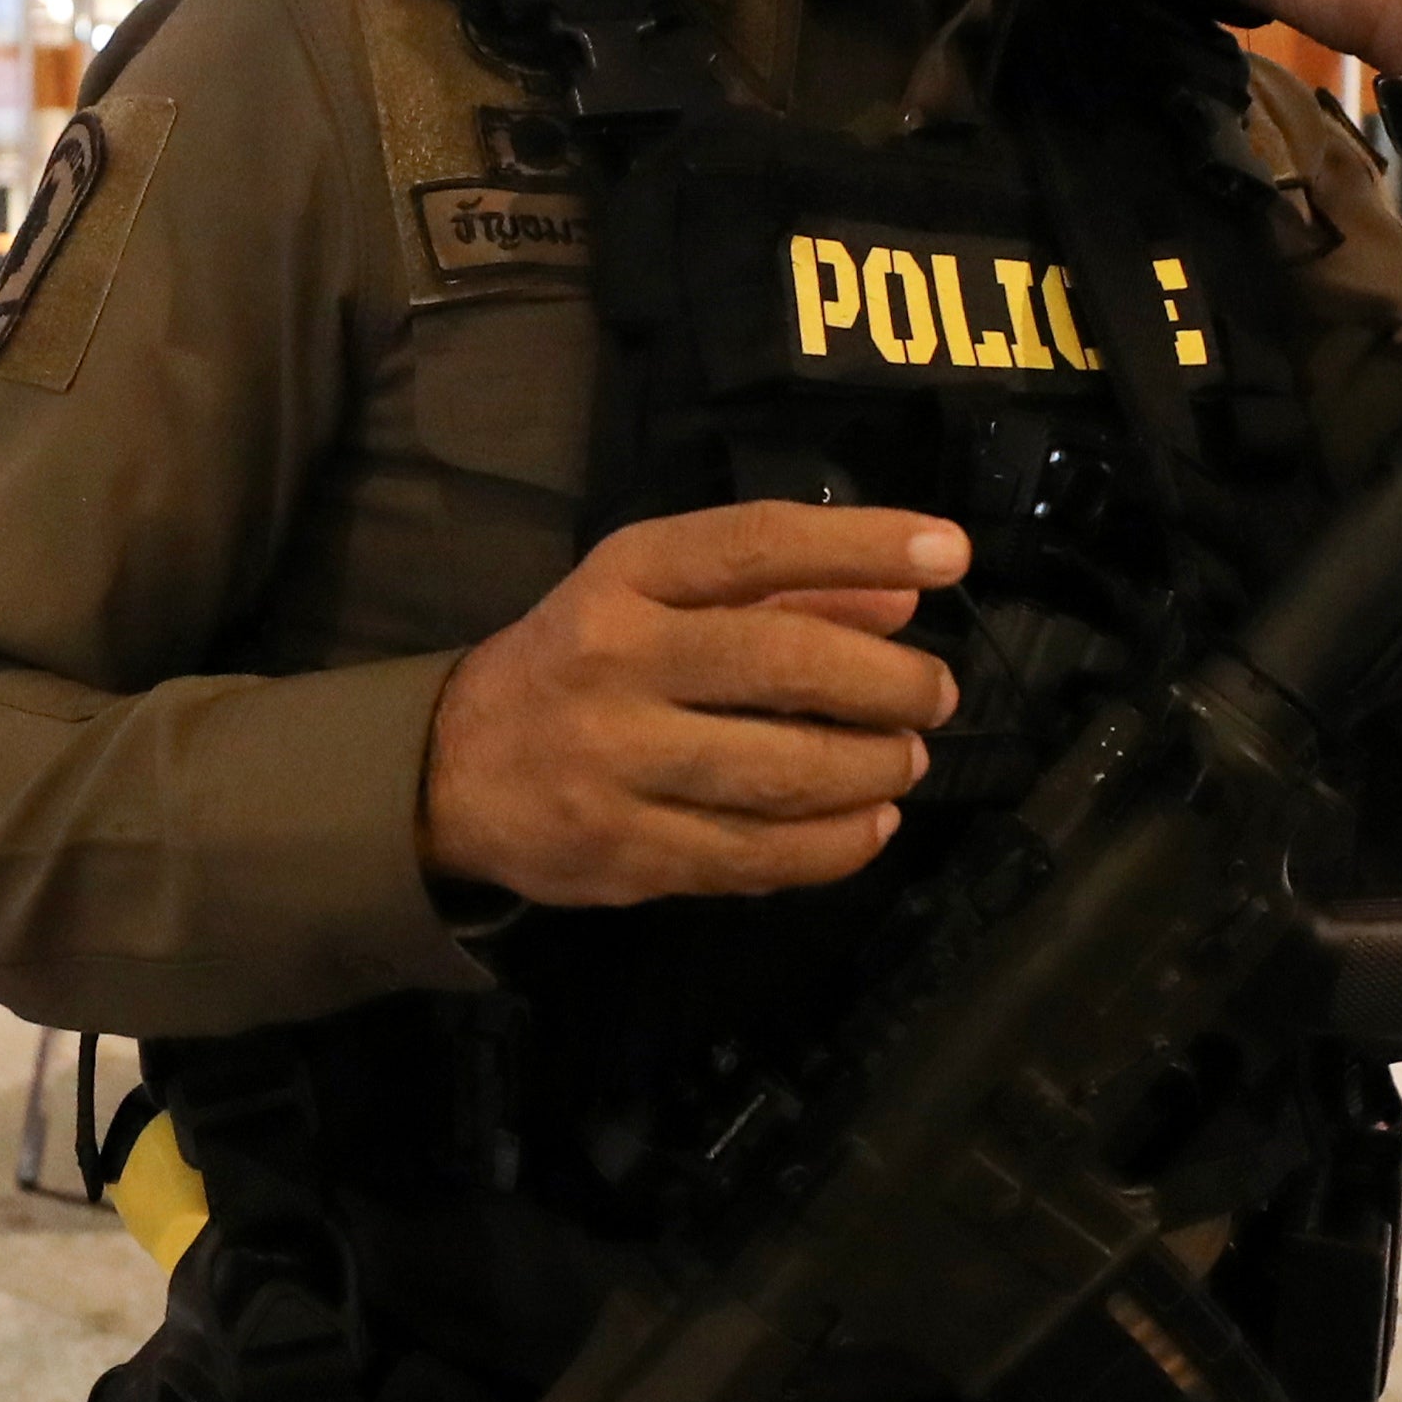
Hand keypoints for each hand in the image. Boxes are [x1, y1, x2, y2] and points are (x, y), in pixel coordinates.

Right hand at [417, 503, 965, 907]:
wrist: (450, 768)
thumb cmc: (579, 664)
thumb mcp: (654, 597)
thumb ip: (778, 592)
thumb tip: (906, 594)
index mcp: (626, 577)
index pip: (756, 544)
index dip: (862, 544)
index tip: (951, 552)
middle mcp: (615, 659)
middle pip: (782, 663)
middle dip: (889, 682)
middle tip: (937, 694)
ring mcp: (616, 763)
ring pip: (782, 771)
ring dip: (872, 768)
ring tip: (905, 759)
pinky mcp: (627, 853)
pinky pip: (759, 857)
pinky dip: (836, 845)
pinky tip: (870, 826)